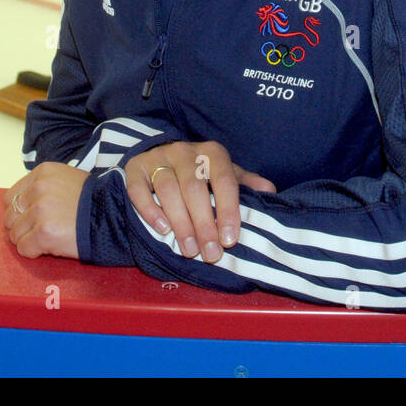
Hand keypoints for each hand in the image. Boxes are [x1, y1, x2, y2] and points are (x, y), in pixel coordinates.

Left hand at [2, 163, 87, 259]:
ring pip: (15, 234)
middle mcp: (39, 189)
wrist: (115, 217)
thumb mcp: (67, 180)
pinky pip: (24, 249)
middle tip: (38, 233)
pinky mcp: (44, 232)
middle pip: (10, 215)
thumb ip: (43, 188)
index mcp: (43, 173)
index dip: (19, 211)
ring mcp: (40, 210)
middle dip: (21, 227)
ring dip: (28, 240)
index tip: (30, 219)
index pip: (11, 197)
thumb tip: (18, 208)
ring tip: (47, 240)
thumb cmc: (93, 202)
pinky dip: (33, 252)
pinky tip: (49, 248)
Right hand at [125, 142, 276, 263]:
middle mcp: (184, 151)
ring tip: (189, 250)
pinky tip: (162, 229)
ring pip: (167, 188)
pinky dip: (149, 210)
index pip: (224, 180)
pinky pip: (138, 188)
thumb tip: (270, 192)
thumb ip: (246, 183)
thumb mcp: (225, 174)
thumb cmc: (200, 172)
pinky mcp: (135, 168)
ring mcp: (158, 158)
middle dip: (203, 224)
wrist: (162, 155)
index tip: (230, 239)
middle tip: (210, 254)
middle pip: (194, 187)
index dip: (228, 210)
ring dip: (179, 222)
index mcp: (212, 153)